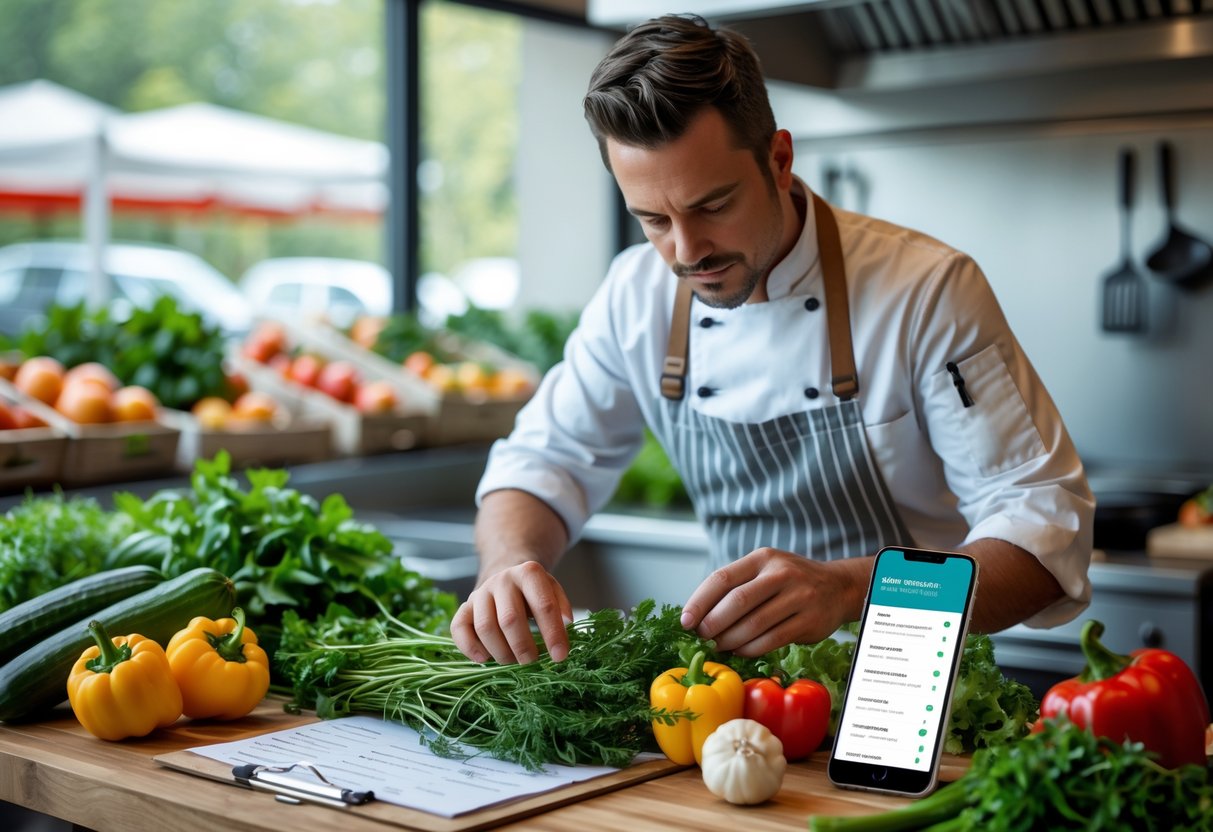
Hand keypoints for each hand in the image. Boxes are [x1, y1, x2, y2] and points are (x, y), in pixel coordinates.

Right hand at [450, 561, 573, 664]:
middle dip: (523, 647)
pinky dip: (470, 648)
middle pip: (510, 619)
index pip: (543, 605)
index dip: (553, 634)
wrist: (506, 579)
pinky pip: (459, 628)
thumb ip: (561, 606)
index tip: (560, 656)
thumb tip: (566, 625)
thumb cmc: (532, 592)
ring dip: (501, 652)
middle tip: (532, 662)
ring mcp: (480, 593)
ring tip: (513, 661)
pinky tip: (484, 659)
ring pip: (485, 627)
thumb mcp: (552, 591)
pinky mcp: (464, 608)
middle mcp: (502, 580)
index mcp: (528, 573)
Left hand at [679, 548, 866, 654]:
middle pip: (737, 602)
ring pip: (754, 625)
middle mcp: (781, 574)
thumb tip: (697, 616)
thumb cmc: (788, 582)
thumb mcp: (764, 570)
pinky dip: (750, 649)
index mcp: (762, 558)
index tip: (685, 621)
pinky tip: (740, 651)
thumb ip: (736, 586)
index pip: (722, 578)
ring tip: (719, 646)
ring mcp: (798, 597)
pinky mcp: (809, 621)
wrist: (838, 586)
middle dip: (713, 623)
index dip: (699, 602)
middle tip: (702, 637)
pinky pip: (771, 640)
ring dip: (730, 640)